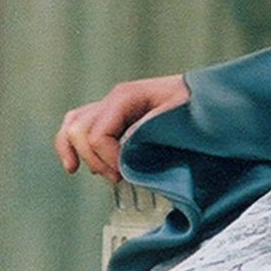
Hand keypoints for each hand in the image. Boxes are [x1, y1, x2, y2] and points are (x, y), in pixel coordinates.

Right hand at [55, 74, 189, 184]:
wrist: (202, 93)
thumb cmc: (192, 103)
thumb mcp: (174, 116)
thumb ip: (146, 132)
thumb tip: (124, 153)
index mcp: (125, 97)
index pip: (99, 134)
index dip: (108, 158)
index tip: (125, 173)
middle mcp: (112, 99)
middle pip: (81, 132)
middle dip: (95, 160)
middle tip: (118, 177)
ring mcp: (108, 106)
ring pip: (73, 125)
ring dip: (75, 152)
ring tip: (84, 171)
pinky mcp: (109, 116)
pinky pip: (78, 124)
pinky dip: (69, 144)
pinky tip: (73, 164)